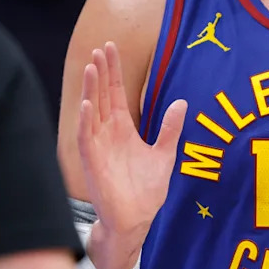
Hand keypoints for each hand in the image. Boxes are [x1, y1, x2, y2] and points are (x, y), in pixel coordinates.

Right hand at [76, 42, 187, 242]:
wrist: (134, 221)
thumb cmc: (145, 191)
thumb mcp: (164, 155)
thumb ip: (170, 129)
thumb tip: (182, 103)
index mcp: (122, 129)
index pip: (115, 92)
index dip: (114, 70)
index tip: (111, 47)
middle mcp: (107, 133)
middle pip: (102, 95)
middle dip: (101, 72)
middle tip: (101, 48)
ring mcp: (97, 146)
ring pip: (92, 111)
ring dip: (91, 90)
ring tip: (92, 67)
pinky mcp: (92, 162)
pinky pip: (86, 137)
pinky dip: (86, 121)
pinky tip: (87, 104)